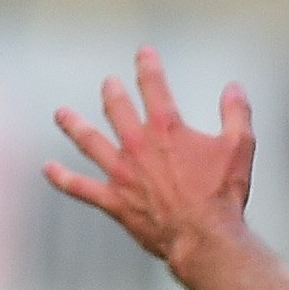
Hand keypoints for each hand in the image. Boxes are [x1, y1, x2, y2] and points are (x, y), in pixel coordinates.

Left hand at [45, 49, 255, 274]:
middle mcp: (137, 145)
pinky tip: (48, 170)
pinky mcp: (113, 200)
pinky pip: (80, 187)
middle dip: (111, 92)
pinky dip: (62, 178)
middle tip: (108, 84)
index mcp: (166, 128)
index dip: (148, 66)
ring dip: (74, 125)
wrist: (203, 236)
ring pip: (89, 142)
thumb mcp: (240, 146)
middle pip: (116, 109)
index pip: (153, 86)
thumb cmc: (222, 194)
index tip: (143, 52)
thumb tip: (234, 88)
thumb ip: (236, 113)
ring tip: (61, 114)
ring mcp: (121, 173)